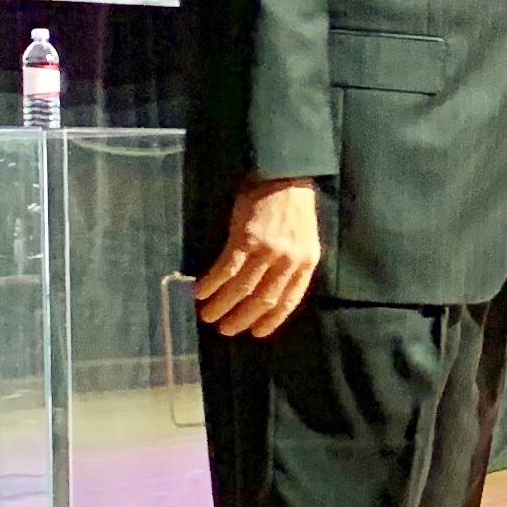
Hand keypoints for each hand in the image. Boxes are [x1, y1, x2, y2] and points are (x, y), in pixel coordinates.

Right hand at [195, 178, 320, 337]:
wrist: (283, 174)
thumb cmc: (292, 207)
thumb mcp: (304, 239)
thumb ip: (292, 265)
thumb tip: (272, 293)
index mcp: (306, 262)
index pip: (288, 301)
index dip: (270, 321)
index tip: (255, 333)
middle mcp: (289, 260)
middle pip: (263, 301)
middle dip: (241, 319)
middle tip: (224, 330)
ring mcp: (268, 250)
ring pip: (241, 290)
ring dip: (221, 306)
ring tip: (207, 316)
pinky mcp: (246, 238)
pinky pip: (226, 270)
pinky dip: (211, 285)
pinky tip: (199, 292)